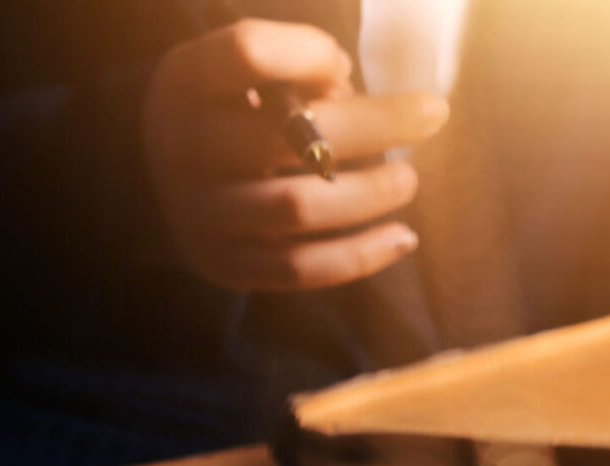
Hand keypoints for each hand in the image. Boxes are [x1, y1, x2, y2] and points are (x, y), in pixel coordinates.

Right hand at [143, 18, 449, 290]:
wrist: (176, 177)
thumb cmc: (235, 110)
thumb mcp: (252, 73)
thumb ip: (300, 65)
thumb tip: (350, 91)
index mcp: (186, 81)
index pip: (248, 52)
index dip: (308, 53)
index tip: (350, 66)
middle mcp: (181, 146)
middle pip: (289, 137)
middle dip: (374, 125)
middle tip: (433, 114)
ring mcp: (198, 213)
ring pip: (299, 208)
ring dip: (370, 194)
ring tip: (408, 180)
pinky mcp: (223, 264)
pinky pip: (301, 269)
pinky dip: (362, 255)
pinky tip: (404, 237)